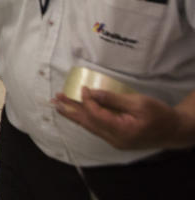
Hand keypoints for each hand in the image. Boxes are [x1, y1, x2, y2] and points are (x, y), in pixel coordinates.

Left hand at [52, 87, 192, 150]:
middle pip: (87, 123)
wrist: (174, 131)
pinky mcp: (116, 139)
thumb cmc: (160, 115)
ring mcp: (115, 141)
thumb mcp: (139, 103)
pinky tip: (77, 113)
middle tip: (54, 100)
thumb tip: (91, 93)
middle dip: (70, 111)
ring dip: (74, 115)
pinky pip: (96, 128)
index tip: (83, 88)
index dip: (86, 101)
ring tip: (59, 105)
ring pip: (89, 126)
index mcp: (121, 131)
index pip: (95, 115)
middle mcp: (114, 139)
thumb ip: (113, 100)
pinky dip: (85, 119)